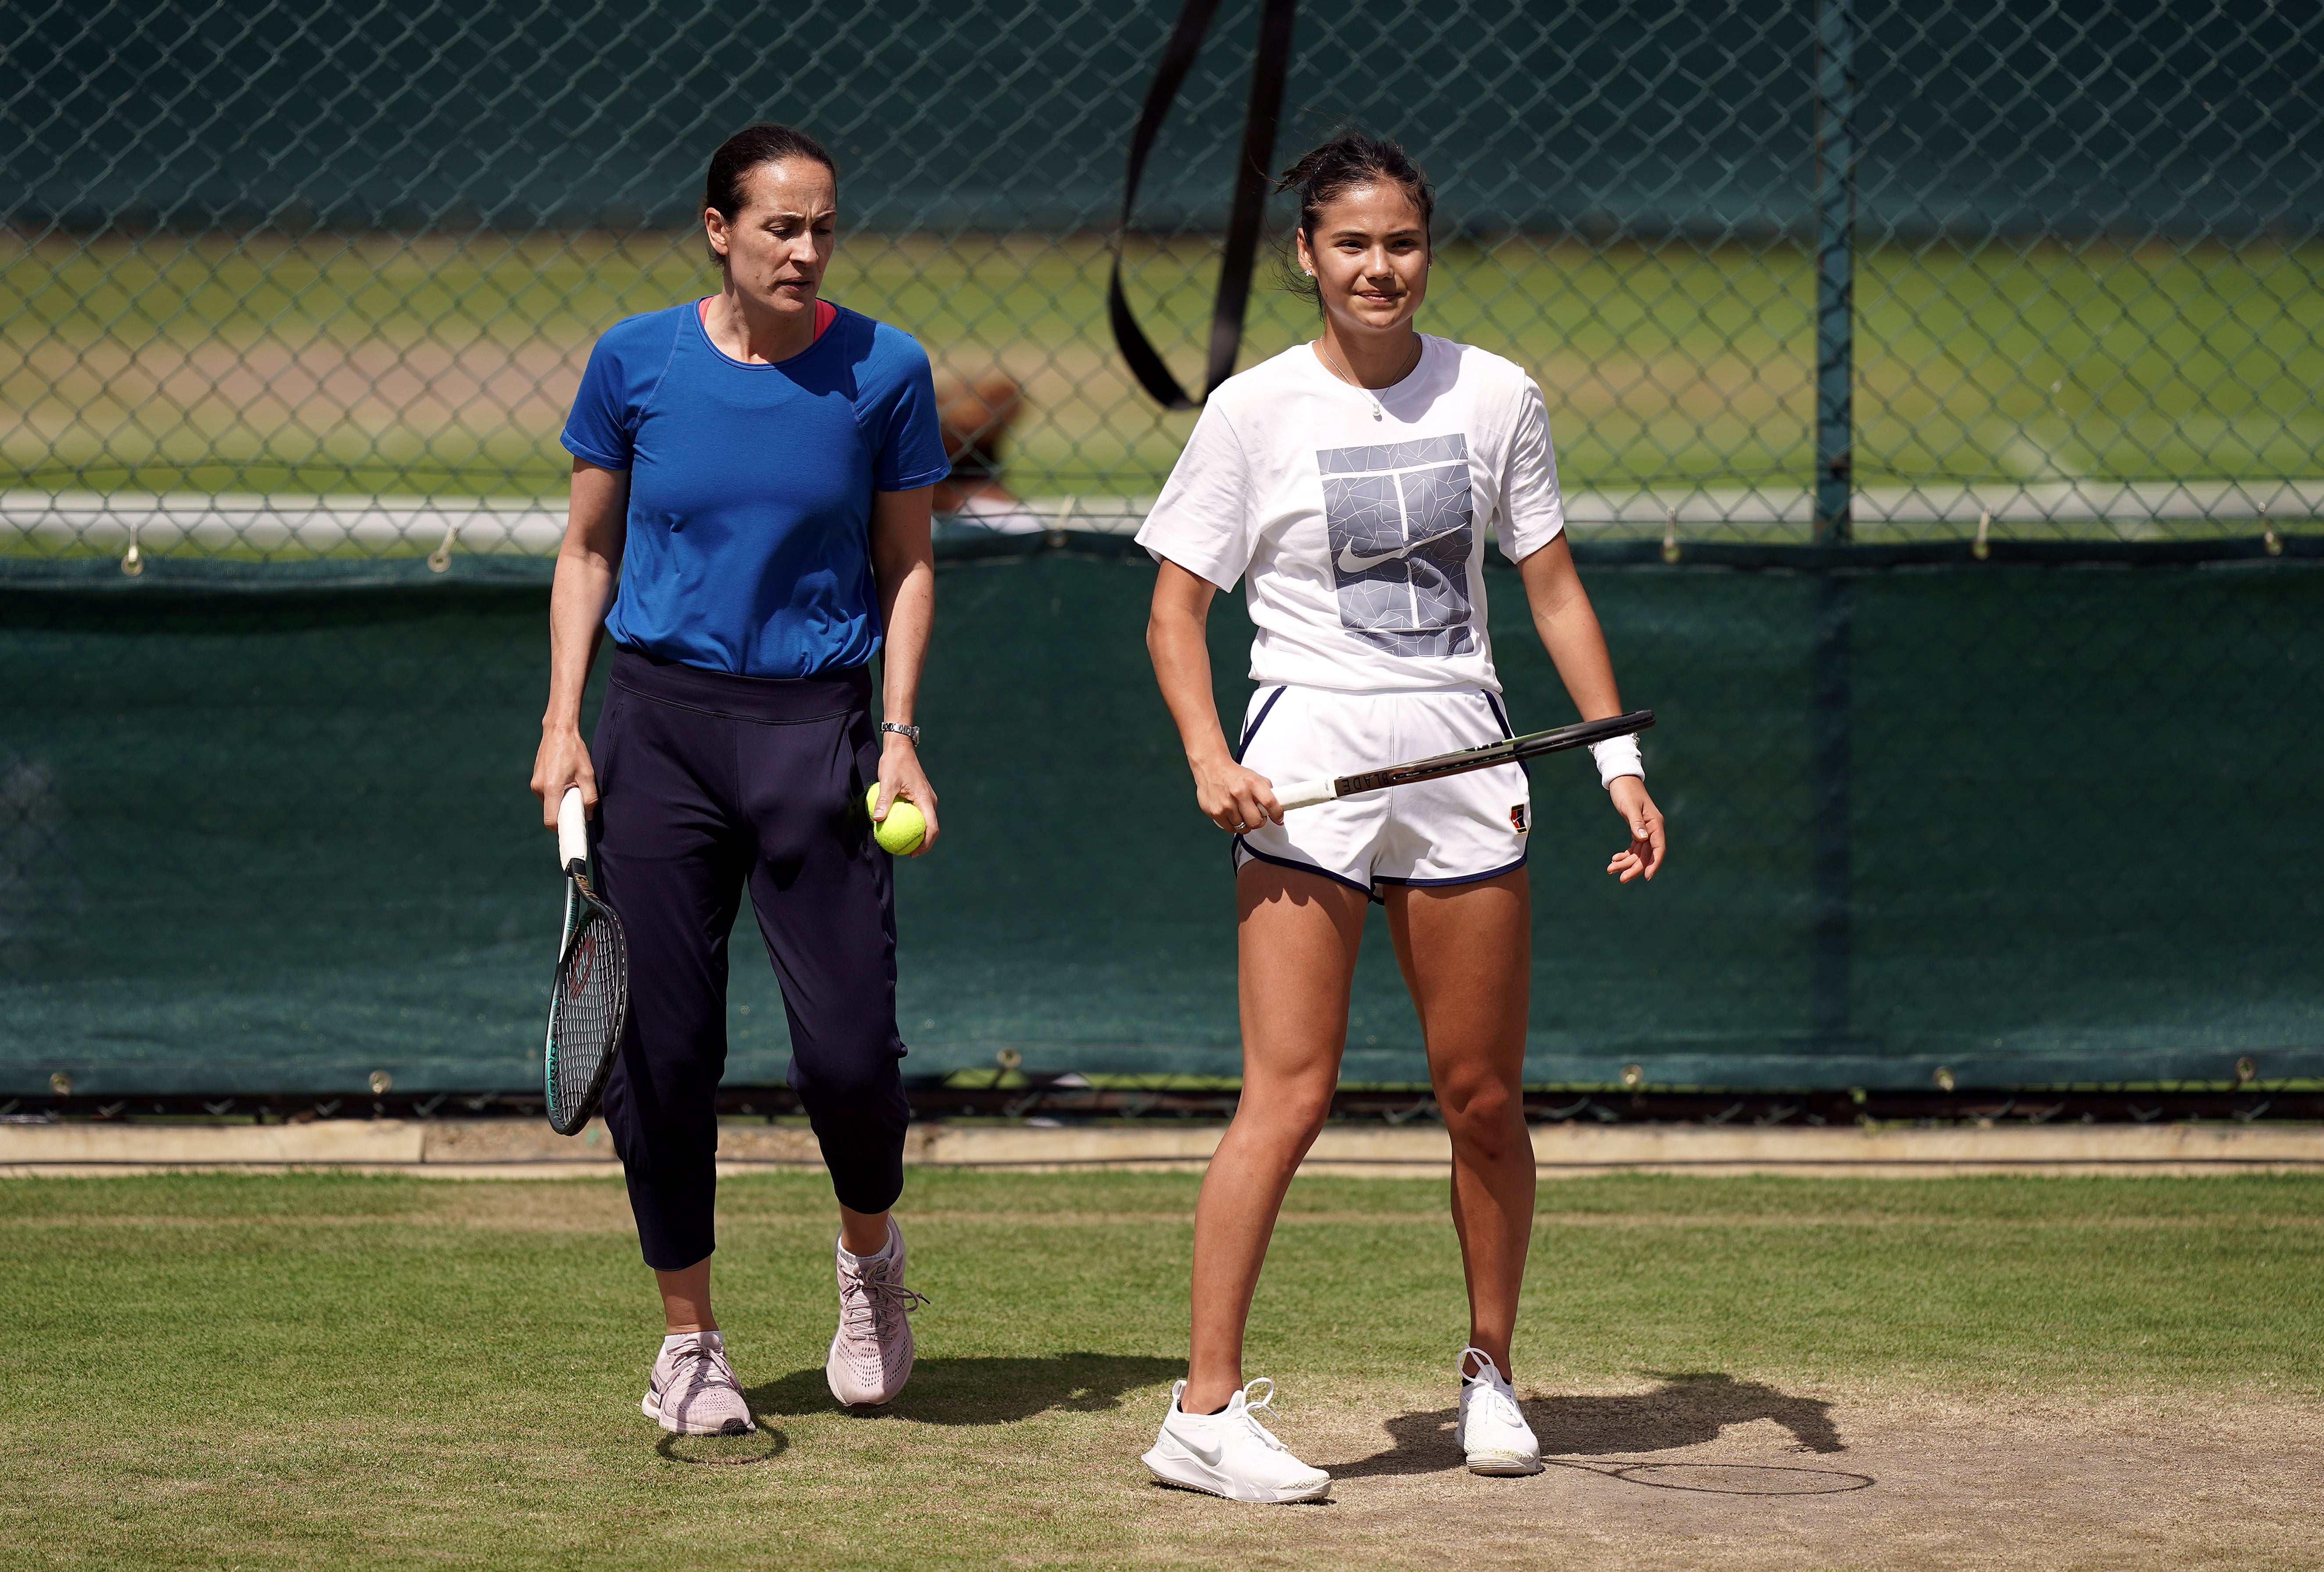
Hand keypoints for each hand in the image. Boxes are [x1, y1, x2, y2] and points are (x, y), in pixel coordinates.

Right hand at [531, 725, 597, 828]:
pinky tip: (566, 782)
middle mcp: (539, 787)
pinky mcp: (536, 779)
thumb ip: (590, 797)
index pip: (551, 820)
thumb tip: (588, 815)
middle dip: (564, 814)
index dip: (561, 829)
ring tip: (573, 788)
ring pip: (549, 803)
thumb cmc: (574, 751)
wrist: (558, 731)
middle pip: (551, 812)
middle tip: (579, 806)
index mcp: (551, 788)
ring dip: (561, 802)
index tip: (572, 832)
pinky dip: (556, 795)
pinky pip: (546, 795)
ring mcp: (535, 783)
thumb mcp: (588, 774)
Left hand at [872, 734, 939, 855]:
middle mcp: (929, 801)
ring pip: (926, 822)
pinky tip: (898, 828)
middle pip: (931, 828)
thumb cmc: (894, 763)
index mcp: (926, 800)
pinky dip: (912, 824)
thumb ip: (884, 800)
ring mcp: (926, 799)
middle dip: (921, 843)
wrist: (900, 749)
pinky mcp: (920, 797)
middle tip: (905, 852)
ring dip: (917, 834)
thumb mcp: (887, 781)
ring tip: (902, 843)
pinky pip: (919, 815)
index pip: (932, 827)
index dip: (926, 844)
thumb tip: (878, 819)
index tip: (913, 853)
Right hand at [1190, 751, 1281, 834]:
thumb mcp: (1255, 777)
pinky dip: (1234, 825)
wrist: (1211, 768)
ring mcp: (1226, 804)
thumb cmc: (1235, 775)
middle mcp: (1239, 793)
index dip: (1277, 815)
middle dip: (1260, 822)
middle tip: (1257, 816)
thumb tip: (1277, 811)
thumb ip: (1267, 792)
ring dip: (1246, 823)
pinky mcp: (1215, 812)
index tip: (1278, 819)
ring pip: (1244, 828)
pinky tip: (1233, 815)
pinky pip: (1231, 829)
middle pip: (1256, 822)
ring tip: (1242, 813)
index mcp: (1252, 783)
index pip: (1270, 803)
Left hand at [1606, 776, 1664, 883]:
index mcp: (1655, 823)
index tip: (1647, 877)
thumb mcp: (1629, 806)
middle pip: (1647, 854)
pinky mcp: (1637, 830)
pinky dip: (1625, 855)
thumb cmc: (1626, 791)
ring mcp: (1645, 830)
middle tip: (1621, 879)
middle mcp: (1653, 829)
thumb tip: (1643, 839)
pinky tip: (1614, 859)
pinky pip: (1634, 848)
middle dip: (1635, 868)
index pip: (1658, 848)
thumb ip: (1636, 822)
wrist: (1621, 780)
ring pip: (1639, 853)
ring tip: (1610, 869)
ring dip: (1626, 863)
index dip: (1654, 863)